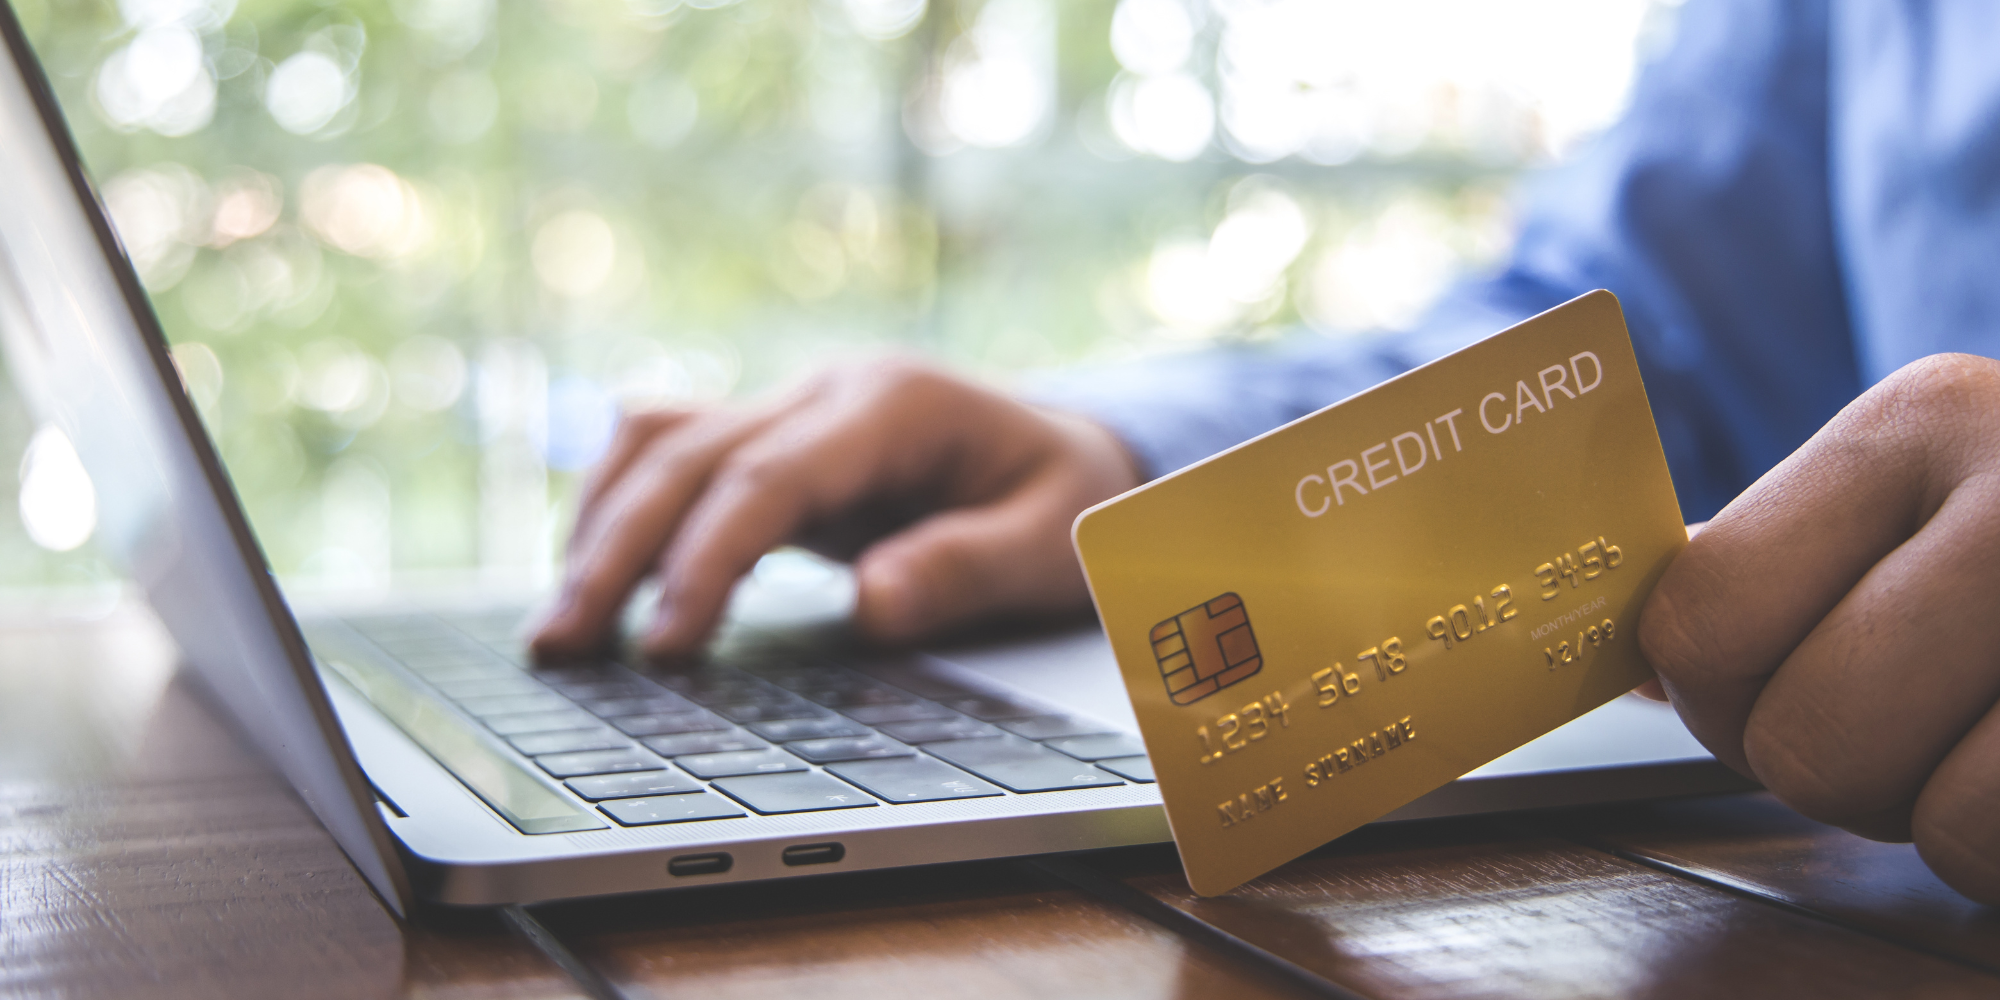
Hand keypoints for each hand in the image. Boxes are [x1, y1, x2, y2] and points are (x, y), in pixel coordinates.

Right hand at [529, 358, 1141, 660]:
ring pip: (660, 444)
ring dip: (600, 526)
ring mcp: (790, 411)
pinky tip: (594, 580)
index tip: (667, 644)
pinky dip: (621, 511)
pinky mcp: (771, 446)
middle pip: (688, 455)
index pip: (770, 477)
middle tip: (564, 644)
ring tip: (558, 626)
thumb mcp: (1051, 539)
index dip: (707, 559)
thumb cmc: (1064, 498)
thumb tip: (871, 604)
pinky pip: (672, 458)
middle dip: (617, 550)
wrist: (1070, 452)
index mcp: (892, 403)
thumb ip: (965, 568)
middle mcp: (825, 393)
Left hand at [1638, 354, 1999, 902]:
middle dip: (1836, 762)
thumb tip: (1627, 663)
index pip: (1705, 616)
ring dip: (1948, 818)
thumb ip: (1777, 560)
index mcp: (1927, 422)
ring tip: (1997, 735)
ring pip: (1935, 827)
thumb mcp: (1921, 486)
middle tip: (1915, 716)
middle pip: (1802, 742)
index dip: (1717, 689)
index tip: (1771, 679)